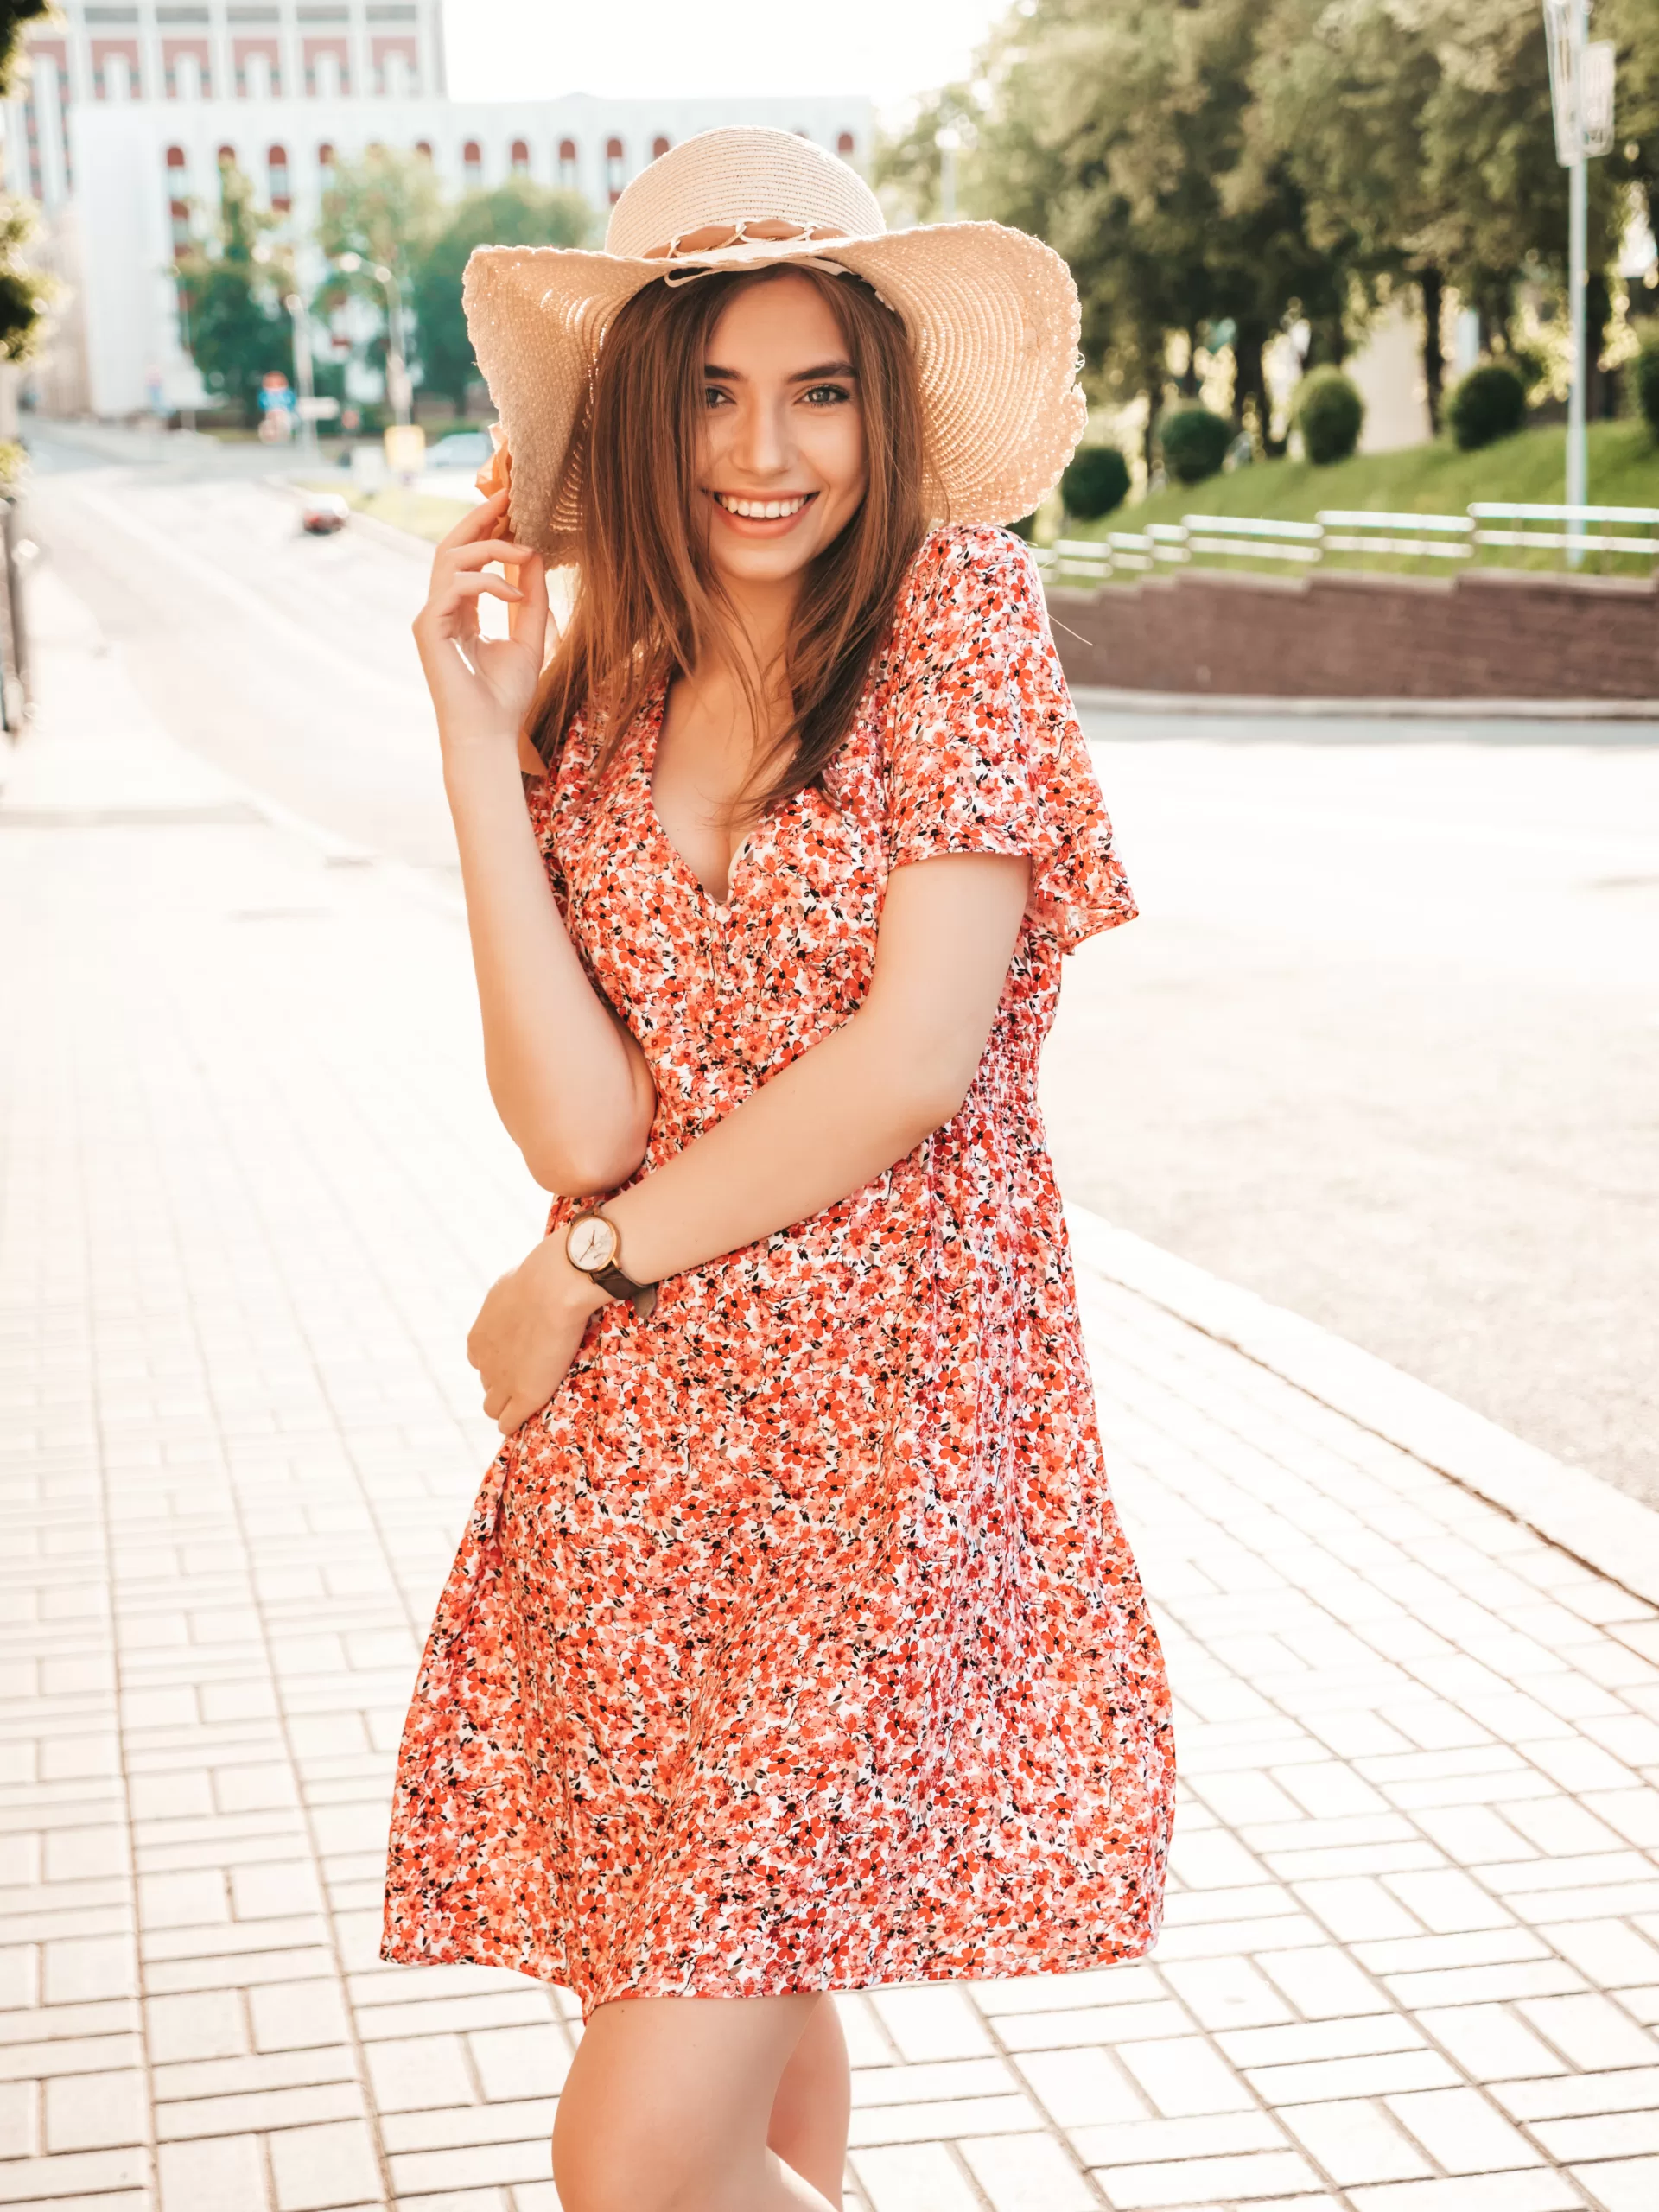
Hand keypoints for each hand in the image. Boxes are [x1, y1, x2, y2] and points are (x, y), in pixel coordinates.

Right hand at [412, 486, 549, 759]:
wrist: (488, 733)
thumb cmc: (505, 694)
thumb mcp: (529, 636)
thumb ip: (532, 597)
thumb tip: (536, 555)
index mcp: (461, 609)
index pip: (469, 556)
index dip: (488, 527)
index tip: (514, 504)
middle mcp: (441, 608)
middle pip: (452, 546)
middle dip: (480, 517)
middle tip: (510, 495)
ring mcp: (431, 617)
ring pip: (450, 559)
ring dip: (491, 548)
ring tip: (525, 550)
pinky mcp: (428, 629)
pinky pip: (454, 587)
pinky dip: (488, 583)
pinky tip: (515, 594)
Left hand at [466, 1232, 609, 1435]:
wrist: (552, 1288)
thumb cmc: (539, 1279)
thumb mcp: (509, 1288)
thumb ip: (507, 1303)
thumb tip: (520, 1295)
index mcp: (477, 1339)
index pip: (481, 1361)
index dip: (501, 1361)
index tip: (521, 1356)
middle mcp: (483, 1362)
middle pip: (488, 1384)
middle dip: (505, 1382)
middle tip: (533, 1374)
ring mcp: (501, 1382)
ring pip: (493, 1407)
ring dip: (509, 1403)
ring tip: (534, 1397)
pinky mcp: (523, 1397)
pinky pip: (508, 1423)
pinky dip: (516, 1422)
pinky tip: (528, 1416)